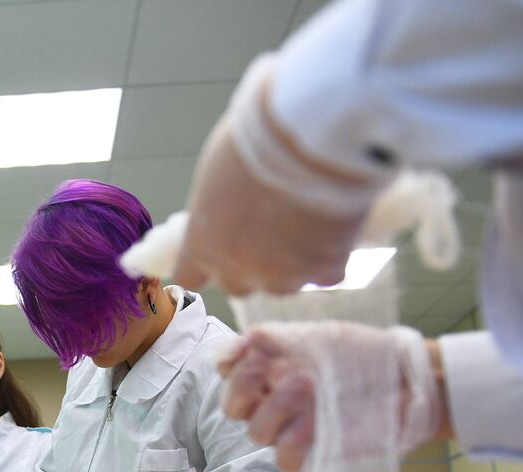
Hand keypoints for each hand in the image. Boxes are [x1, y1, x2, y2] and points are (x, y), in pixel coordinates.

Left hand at [173, 117, 362, 295]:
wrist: (313, 136)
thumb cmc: (256, 139)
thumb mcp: (217, 171)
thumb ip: (216, 207)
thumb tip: (222, 210)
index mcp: (202, 244)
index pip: (189, 278)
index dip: (203, 266)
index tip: (214, 252)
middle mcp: (237, 267)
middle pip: (238, 285)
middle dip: (249, 264)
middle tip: (266, 230)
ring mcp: (282, 274)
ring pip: (284, 283)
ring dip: (291, 262)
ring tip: (305, 223)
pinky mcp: (324, 269)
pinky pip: (326, 274)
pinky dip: (330, 255)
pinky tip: (334, 228)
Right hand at [217, 323, 446, 471]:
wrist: (409, 378)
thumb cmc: (365, 353)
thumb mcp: (319, 336)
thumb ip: (275, 339)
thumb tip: (238, 345)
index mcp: (271, 372)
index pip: (227, 373)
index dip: (228, 364)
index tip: (246, 350)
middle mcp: (275, 402)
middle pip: (232, 408)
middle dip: (242, 387)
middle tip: (266, 369)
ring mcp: (293, 429)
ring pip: (257, 433)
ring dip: (276, 408)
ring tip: (308, 386)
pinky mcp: (314, 454)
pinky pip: (286, 458)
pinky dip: (295, 440)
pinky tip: (317, 423)